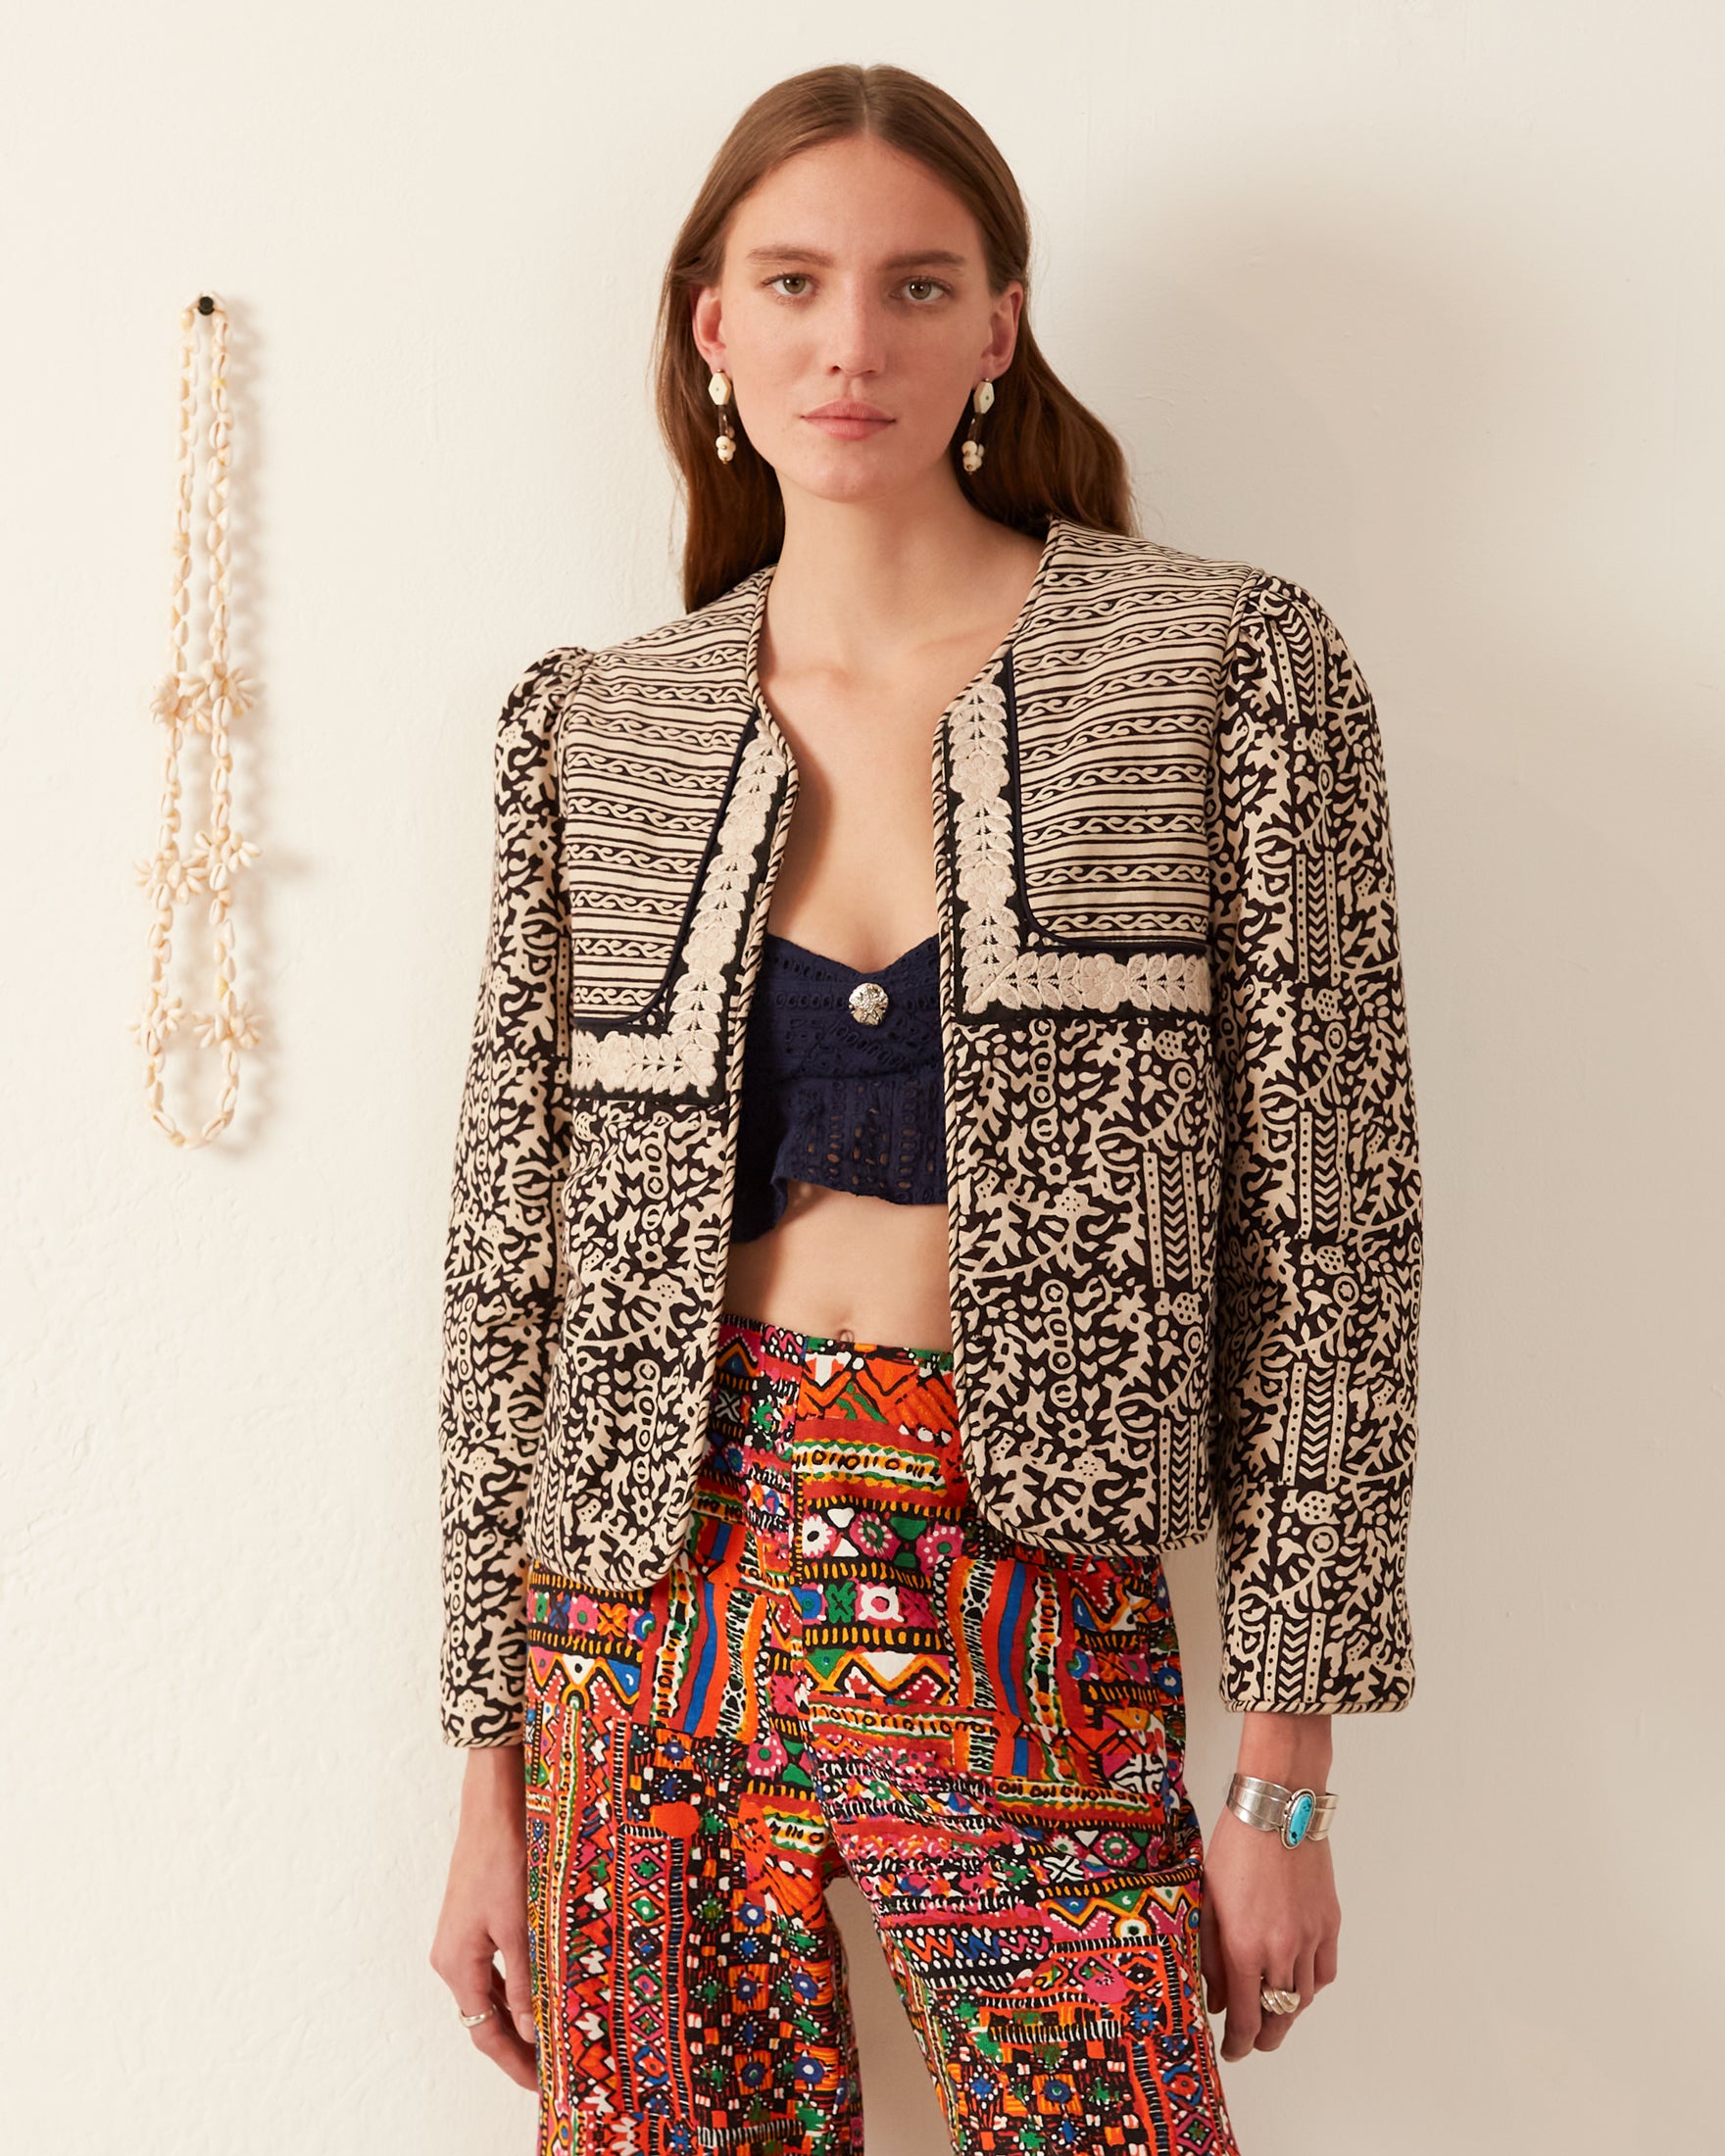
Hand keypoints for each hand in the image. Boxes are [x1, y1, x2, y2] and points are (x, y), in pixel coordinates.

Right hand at [428, 1743, 539, 2091]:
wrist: (494, 1803)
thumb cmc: (505, 1858)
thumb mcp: (519, 1924)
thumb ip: (523, 1981)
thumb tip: (528, 2031)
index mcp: (457, 1964)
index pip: (486, 2032)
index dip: (514, 2063)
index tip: (542, 2085)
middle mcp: (451, 1957)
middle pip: (484, 2018)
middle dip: (517, 2046)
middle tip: (553, 2069)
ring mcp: (460, 1938)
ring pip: (489, 1993)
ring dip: (517, 2017)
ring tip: (551, 2037)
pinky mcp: (473, 1920)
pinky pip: (492, 1968)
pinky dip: (514, 1988)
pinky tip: (539, 1992)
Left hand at [1198, 1803, 1339, 2062]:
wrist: (1277, 1810)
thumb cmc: (1233, 1848)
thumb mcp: (1206, 1901)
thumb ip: (1209, 1955)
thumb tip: (1217, 1999)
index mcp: (1243, 1946)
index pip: (1246, 2017)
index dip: (1239, 2043)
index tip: (1232, 2052)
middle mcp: (1281, 1950)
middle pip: (1279, 2016)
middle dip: (1265, 2038)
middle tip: (1254, 2043)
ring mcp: (1310, 1939)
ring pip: (1303, 1998)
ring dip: (1287, 2014)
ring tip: (1273, 2015)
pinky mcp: (1330, 1924)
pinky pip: (1324, 1972)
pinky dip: (1311, 1986)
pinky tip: (1297, 1983)